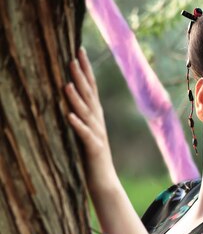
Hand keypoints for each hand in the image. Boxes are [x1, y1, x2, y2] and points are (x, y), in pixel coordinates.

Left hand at [65, 48, 117, 191]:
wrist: (105, 182)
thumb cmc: (92, 158)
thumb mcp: (85, 132)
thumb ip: (81, 115)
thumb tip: (70, 98)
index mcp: (95, 116)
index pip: (90, 88)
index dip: (85, 70)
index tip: (78, 51)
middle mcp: (97, 122)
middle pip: (89, 95)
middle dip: (81, 76)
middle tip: (73, 58)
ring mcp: (97, 135)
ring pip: (86, 113)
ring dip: (76, 99)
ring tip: (67, 84)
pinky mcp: (93, 149)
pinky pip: (84, 135)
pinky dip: (77, 125)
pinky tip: (70, 116)